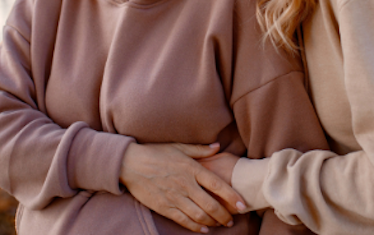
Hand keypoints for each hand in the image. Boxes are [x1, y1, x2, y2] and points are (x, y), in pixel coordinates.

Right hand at [120, 142, 245, 232]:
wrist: (131, 163)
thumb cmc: (156, 152)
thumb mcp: (179, 147)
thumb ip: (200, 149)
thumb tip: (218, 146)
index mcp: (191, 168)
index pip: (217, 184)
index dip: (231, 195)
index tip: (242, 203)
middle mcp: (185, 184)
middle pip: (210, 204)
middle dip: (224, 214)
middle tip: (232, 219)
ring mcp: (175, 197)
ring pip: (199, 215)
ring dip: (212, 222)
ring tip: (220, 224)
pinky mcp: (164, 206)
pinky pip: (183, 220)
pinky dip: (195, 226)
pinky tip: (203, 229)